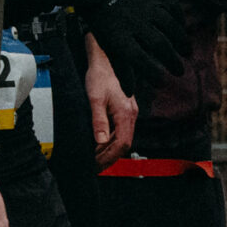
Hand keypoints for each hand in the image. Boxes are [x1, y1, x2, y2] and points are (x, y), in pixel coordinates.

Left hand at [83, 36, 137, 167]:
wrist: (106, 60)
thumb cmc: (100, 76)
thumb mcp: (94, 99)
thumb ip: (99, 121)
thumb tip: (100, 142)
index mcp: (126, 113)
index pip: (122, 144)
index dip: (109, 157)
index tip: (96, 165)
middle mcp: (132, 114)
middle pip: (125, 144)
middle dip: (110, 157)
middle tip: (94, 166)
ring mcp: (130, 113)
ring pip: (124, 139)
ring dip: (111, 150)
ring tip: (95, 158)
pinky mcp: (126, 111)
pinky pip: (122, 131)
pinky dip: (112, 141)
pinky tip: (101, 144)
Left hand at [84, 0, 184, 100]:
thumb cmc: (106, 21)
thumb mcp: (107, 44)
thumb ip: (120, 67)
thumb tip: (130, 93)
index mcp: (117, 35)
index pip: (138, 59)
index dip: (152, 72)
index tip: (162, 83)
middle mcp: (132, 20)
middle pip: (159, 44)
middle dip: (172, 61)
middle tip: (179, 72)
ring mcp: (145, 5)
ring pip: (170, 26)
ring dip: (181, 42)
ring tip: (186, 53)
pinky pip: (174, 8)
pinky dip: (180, 21)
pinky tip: (182, 31)